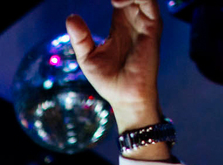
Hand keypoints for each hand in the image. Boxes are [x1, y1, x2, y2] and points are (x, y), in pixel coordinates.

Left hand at [66, 0, 162, 131]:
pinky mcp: (152, 28)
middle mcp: (134, 19)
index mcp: (120, 23)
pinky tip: (117, 1)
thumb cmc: (108, 81)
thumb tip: (70, 17)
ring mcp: (144, 22)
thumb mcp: (87, 57)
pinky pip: (149, 3)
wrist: (125, 97)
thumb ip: (80, 38)